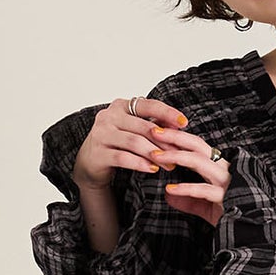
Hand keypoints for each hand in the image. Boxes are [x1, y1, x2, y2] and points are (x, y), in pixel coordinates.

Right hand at [73, 95, 190, 189]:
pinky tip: (152, 169)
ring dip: (154, 154)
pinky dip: (139, 163)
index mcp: (121, 106)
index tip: (184, 122)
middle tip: (179, 152)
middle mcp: (109, 116)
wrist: (91, 162)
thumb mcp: (135, 130)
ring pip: (133, 142)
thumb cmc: (118, 143)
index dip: (167, 113)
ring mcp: (101, 133)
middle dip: (163, 140)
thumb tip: (178, 125)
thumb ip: (153, 125)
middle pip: (142, 126)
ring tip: (168, 165)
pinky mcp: (98, 152)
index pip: (147, 105)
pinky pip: (122, 157)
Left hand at [150, 126, 232, 230]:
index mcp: (219, 168)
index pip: (198, 146)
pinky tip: (171, 189)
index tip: (160, 131)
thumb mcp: (206, 207)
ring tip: (157, 156)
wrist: (251, 232)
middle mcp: (224, 170)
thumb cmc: (231, 216)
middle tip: (154, 131)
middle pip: (198, 146)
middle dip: (175, 136)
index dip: (179, 137)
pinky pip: (203, 190)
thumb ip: (188, 200)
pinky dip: (185, 188)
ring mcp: (226, 182)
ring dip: (176, 156)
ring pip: (200, 162)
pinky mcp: (226, 198)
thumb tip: (168, 196)